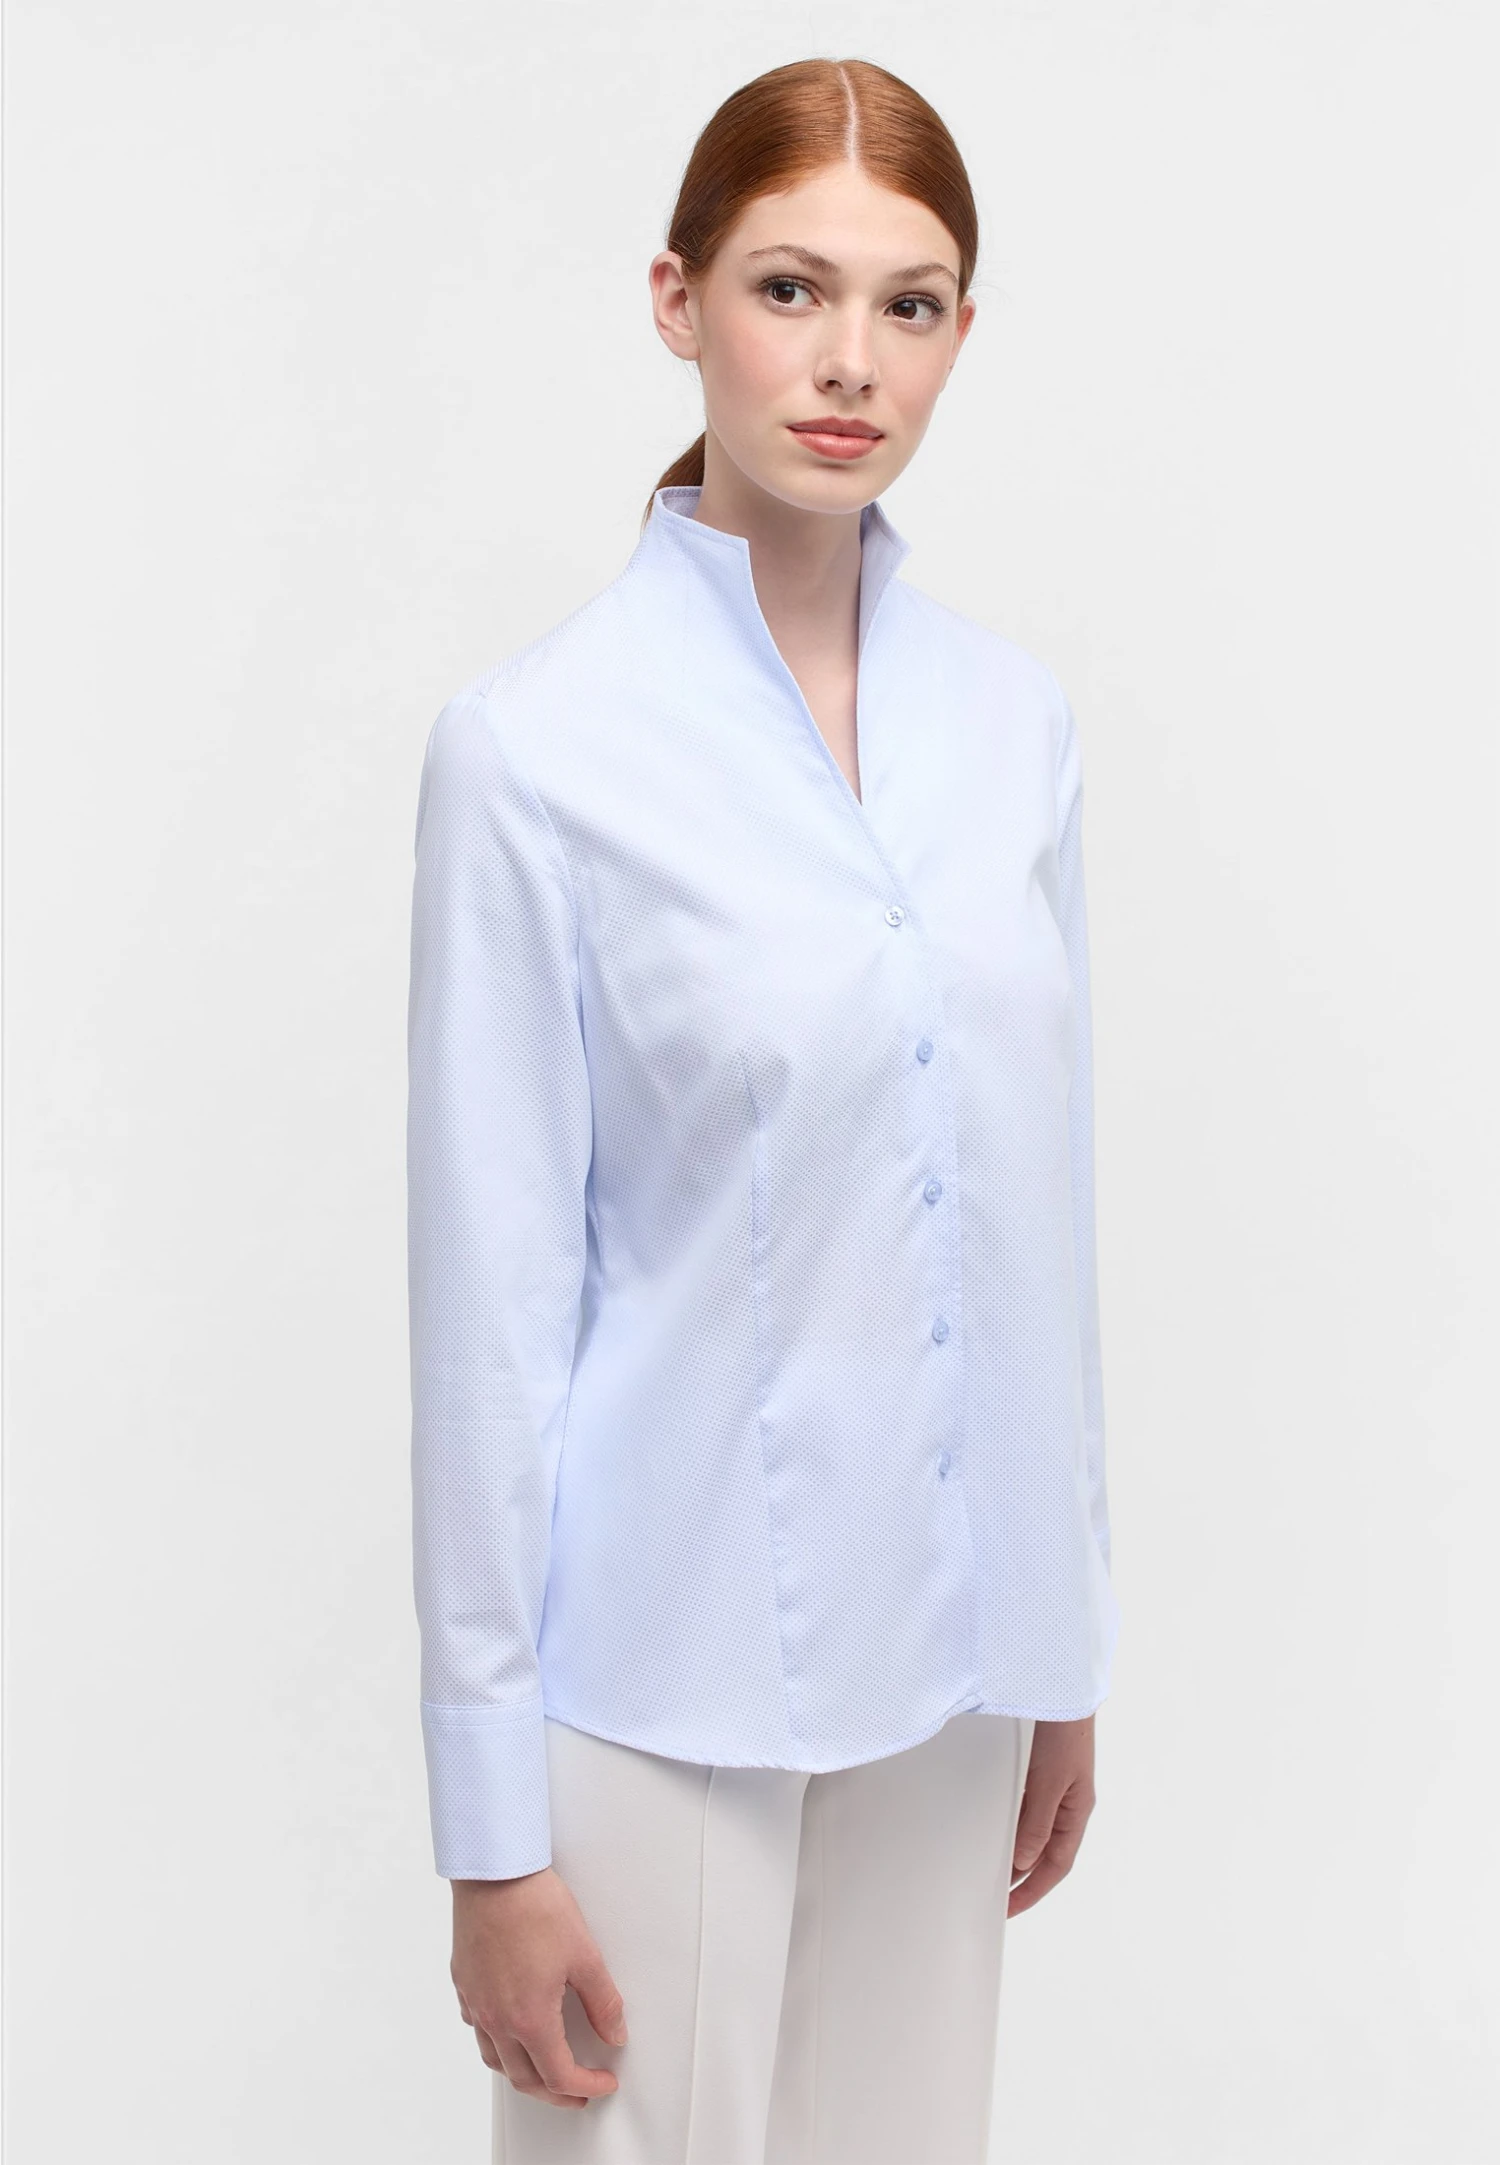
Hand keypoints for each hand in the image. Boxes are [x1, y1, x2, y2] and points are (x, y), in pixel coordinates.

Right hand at [451, 1867, 627, 2109]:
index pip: (559, 2075)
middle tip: (579, 2092)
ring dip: (523, 2075)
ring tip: (544, 2069)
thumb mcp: (584, 1955)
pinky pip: (478, 2030)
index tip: (603, 2082)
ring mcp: (477, 2003)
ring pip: (496, 2060)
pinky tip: (510, 2028)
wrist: (494, 1874)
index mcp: (529, 2019)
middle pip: (525, 2079)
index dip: (587, 2085)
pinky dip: (497, 2042)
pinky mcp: (464, 1984)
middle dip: (556, 2094)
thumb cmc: (534, 1906)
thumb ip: (602, 2002)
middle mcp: (497, 2020)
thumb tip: (614, 2033)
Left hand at [1008, 1714, 1095, 1916]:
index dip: (1033, 1890)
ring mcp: (1056, 1790)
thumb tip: (1023, 1860)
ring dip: (1018, 1852)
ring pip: (1035, 1833)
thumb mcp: (1047, 1783)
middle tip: (998, 1896)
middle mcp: (1068, 1805)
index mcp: (1075, 1813)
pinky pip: (1028, 1811)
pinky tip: (998, 1829)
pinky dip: (1014, 1826)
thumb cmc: (1063, 1734)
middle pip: (1046, 1853)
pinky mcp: (1043, 1773)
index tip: (1010, 1908)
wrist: (1062, 1692)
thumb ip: (1035, 1823)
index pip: (1055, 1865)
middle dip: (1024, 1878)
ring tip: (995, 1869)